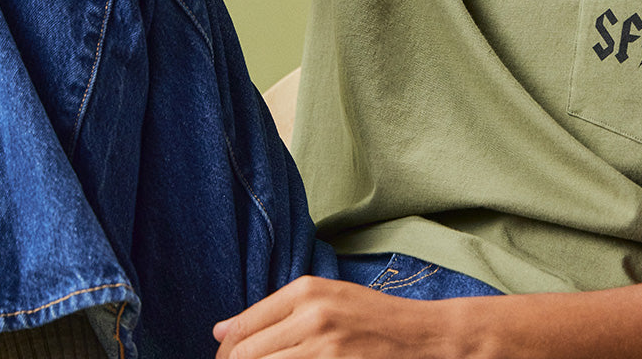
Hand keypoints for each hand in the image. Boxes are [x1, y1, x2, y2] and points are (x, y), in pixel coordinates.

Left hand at [213, 275, 454, 358]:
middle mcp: (311, 314)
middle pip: (245, 355)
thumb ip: (277, 311)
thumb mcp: (328, 299)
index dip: (225, 353)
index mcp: (306, 290)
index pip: (242, 327)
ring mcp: (323, 345)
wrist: (420, 334)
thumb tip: (220, 330)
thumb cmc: (372, 317)